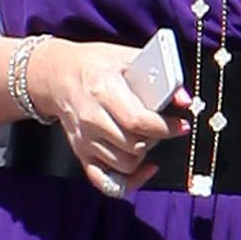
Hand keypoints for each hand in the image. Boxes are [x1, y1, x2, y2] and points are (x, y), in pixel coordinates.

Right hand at [30, 37, 184, 192]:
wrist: (56, 75)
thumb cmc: (93, 64)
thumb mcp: (126, 57)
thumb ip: (158, 76)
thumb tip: (184, 100)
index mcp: (103, 91)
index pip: (138, 121)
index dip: (165, 127)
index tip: (180, 126)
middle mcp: (92, 119)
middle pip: (133, 145)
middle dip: (155, 139)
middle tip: (159, 128)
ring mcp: (85, 140)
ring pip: (124, 164)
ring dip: (142, 155)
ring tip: (145, 138)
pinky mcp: (82, 153)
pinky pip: (105, 182)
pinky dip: (127, 182)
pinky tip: (141, 169)